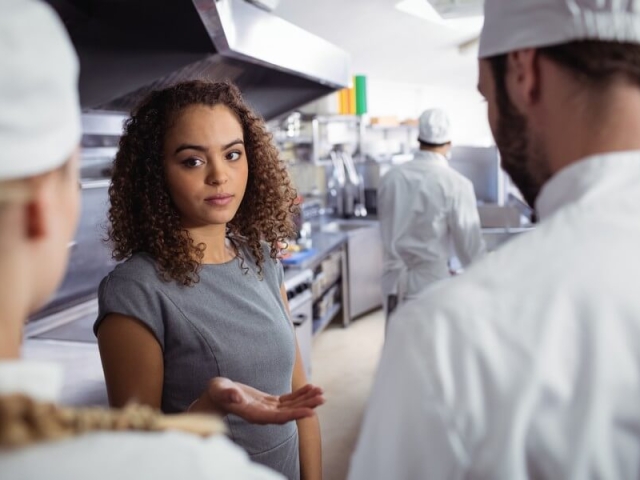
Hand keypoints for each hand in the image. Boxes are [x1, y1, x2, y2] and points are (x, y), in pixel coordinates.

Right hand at [191, 377, 324, 424]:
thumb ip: (227, 394)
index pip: (279, 418)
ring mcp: (268, 409)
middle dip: (306, 406)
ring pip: (291, 406)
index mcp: (254, 414)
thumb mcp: (220, 390)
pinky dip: (299, 394)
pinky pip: (288, 399)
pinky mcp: (269, 402)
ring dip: (306, 399)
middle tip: (323, 398)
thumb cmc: (217, 393)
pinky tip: (311, 387)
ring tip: (321, 392)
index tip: (310, 412)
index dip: (295, 415)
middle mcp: (264, 415)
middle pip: (289, 413)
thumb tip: (236, 397)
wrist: (216, 395)